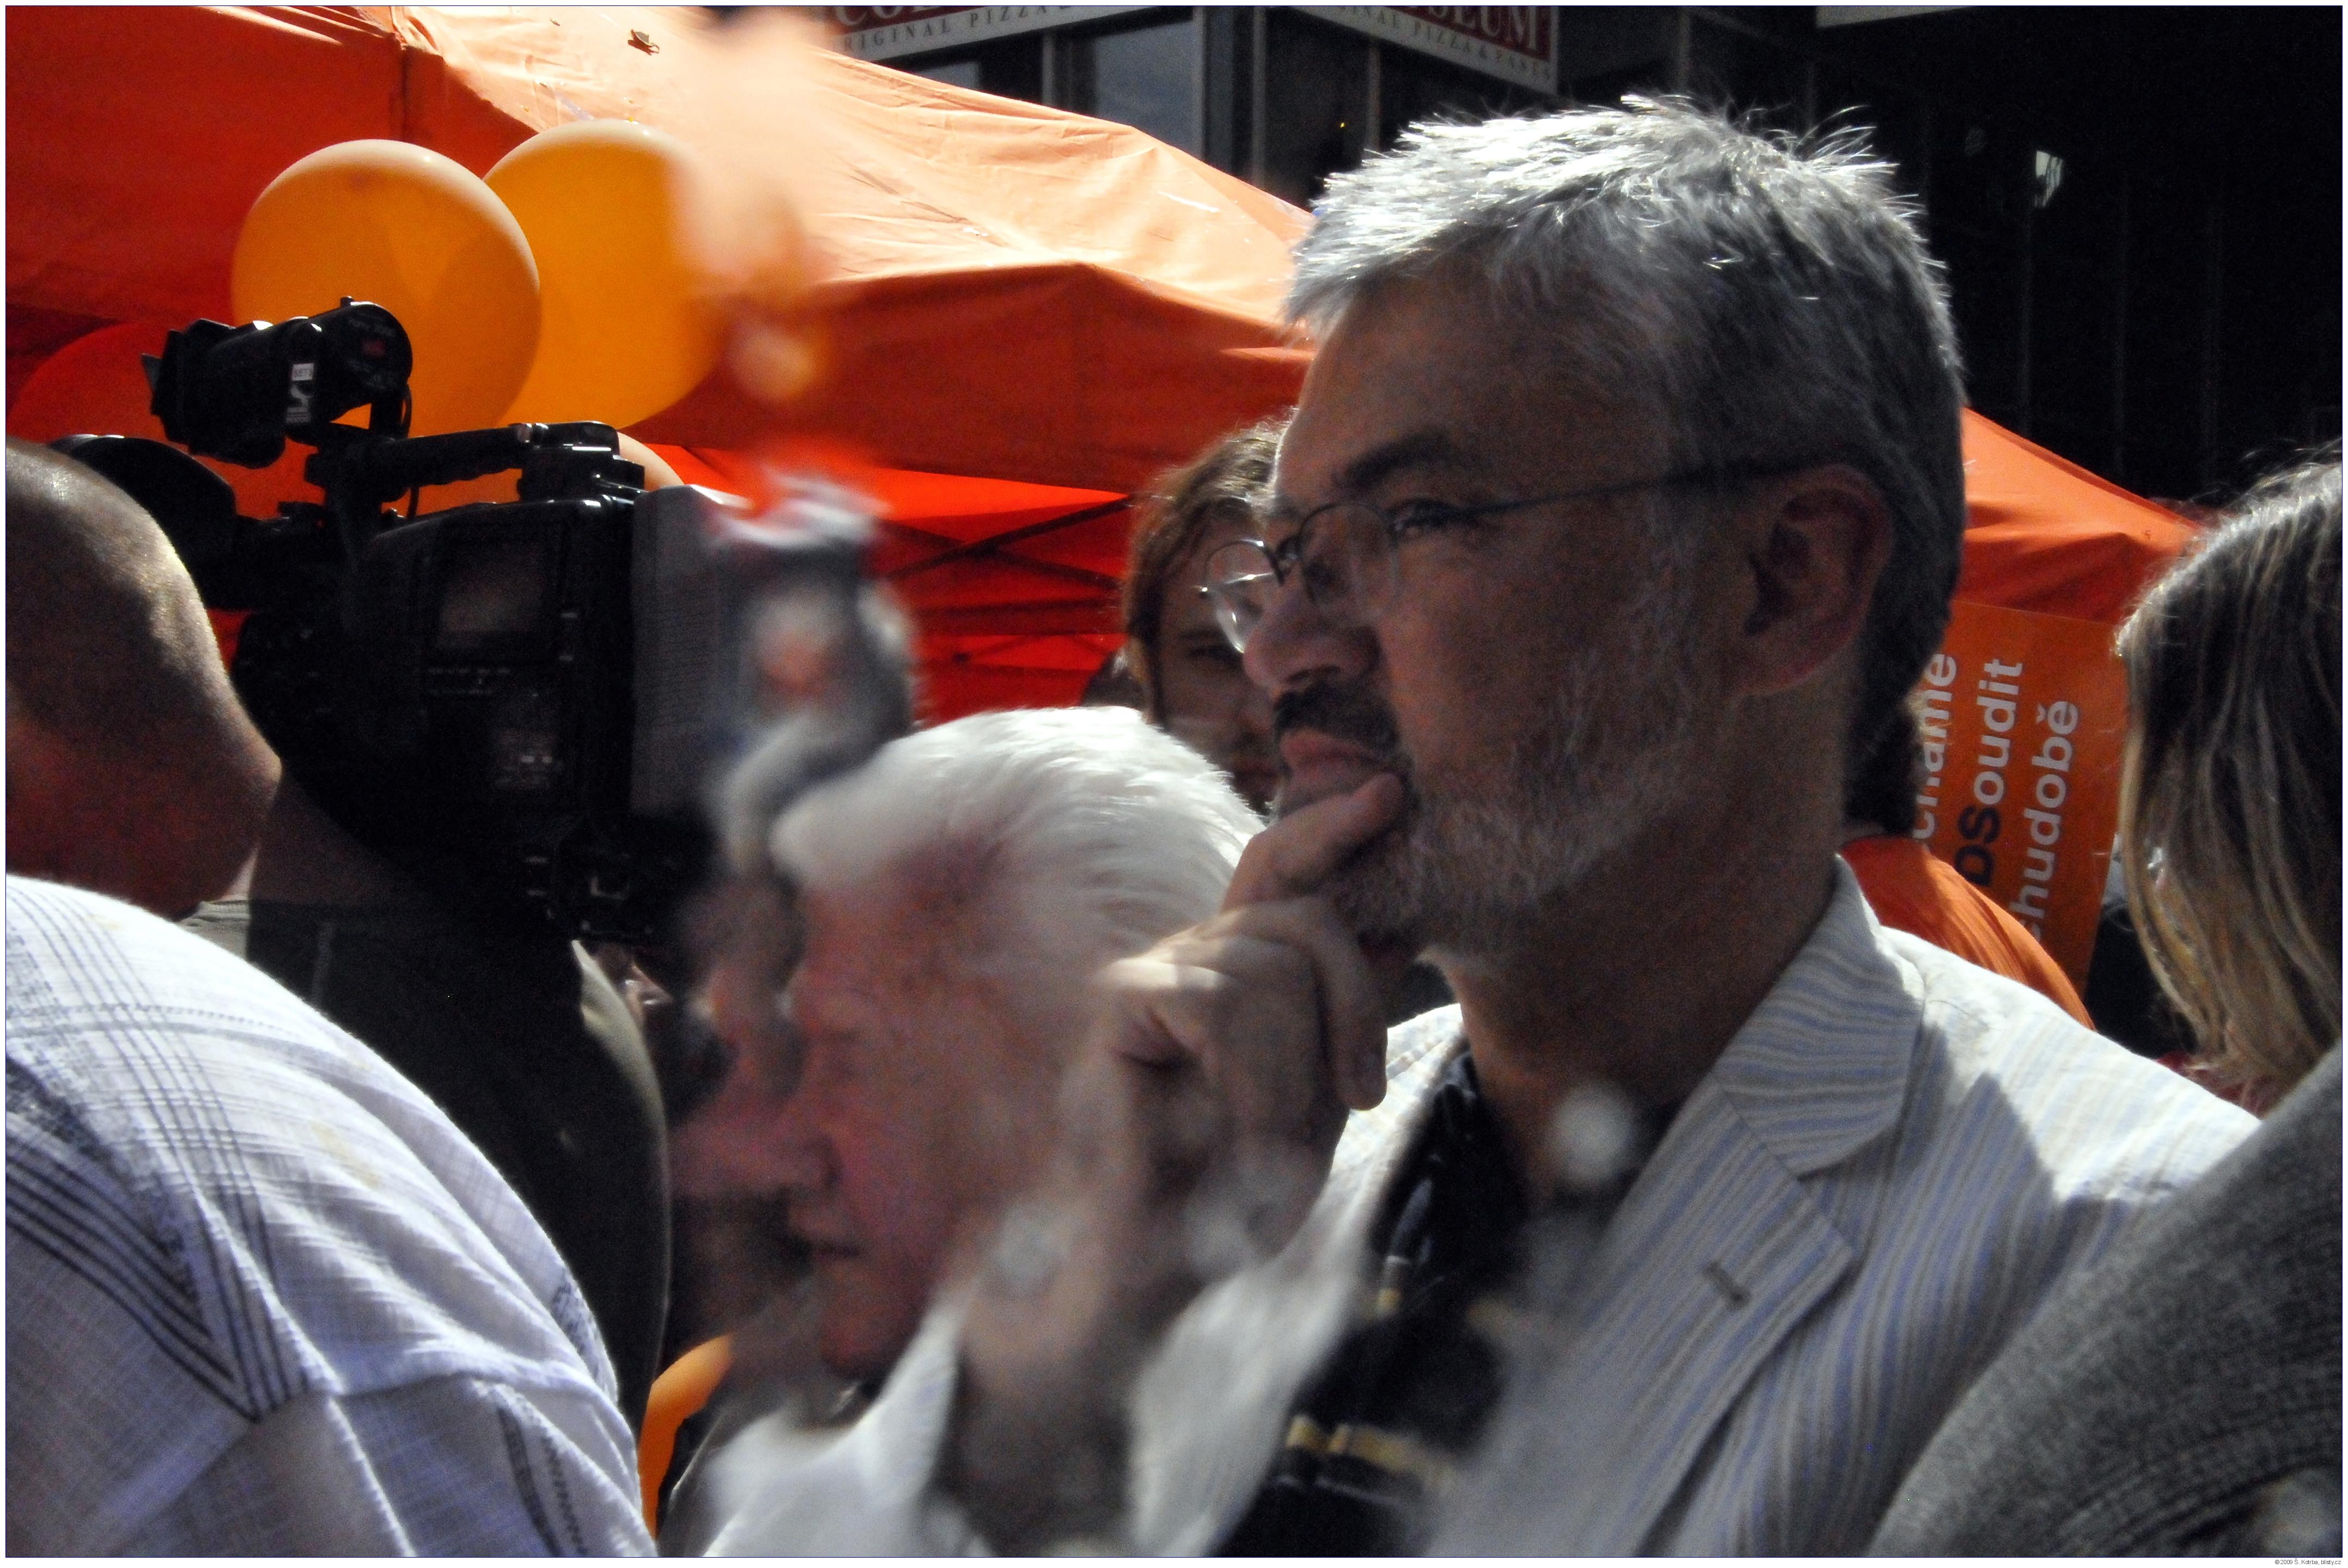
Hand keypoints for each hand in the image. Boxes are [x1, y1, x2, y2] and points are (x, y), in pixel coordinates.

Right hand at [1073, 770, 1401, 1243]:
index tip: (1389, 797)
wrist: (1148, 1268)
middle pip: (1307, 921)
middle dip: (1351, 1012)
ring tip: (1263, 1145)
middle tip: (1350, 1101)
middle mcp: (1196, 951)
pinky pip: (1224, 1003)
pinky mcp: (1122, 995)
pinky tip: (1230, 1131)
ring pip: (1274, 968)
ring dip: (1291, 1075)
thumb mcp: (1311, 1102)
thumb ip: (1340, 1022)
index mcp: (1241, 968)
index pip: (1286, 870)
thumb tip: (1398, 929)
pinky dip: (1248, 1080)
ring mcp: (1156, 965)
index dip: (1332, 829)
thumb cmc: (1227, 1196)